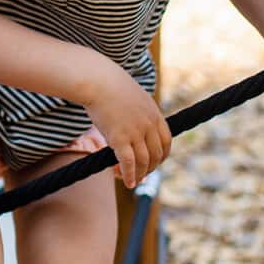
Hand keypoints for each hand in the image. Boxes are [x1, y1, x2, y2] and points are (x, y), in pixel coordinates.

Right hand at [79, 60, 170, 187]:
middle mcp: (148, 125)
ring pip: (143, 161)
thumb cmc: (109, 86)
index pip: (166, 141)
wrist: (97, 80)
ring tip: (132, 181)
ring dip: (139, 174)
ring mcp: (135, 132)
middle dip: (150, 168)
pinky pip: (128, 162)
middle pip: (156, 154)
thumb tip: (134, 123)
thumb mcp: (133, 97)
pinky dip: (129, 175)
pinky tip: (127, 182)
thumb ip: (138, 112)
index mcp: (154, 114)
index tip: (155, 162)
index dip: (162, 155)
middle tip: (141, 174)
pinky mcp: (119, 138)